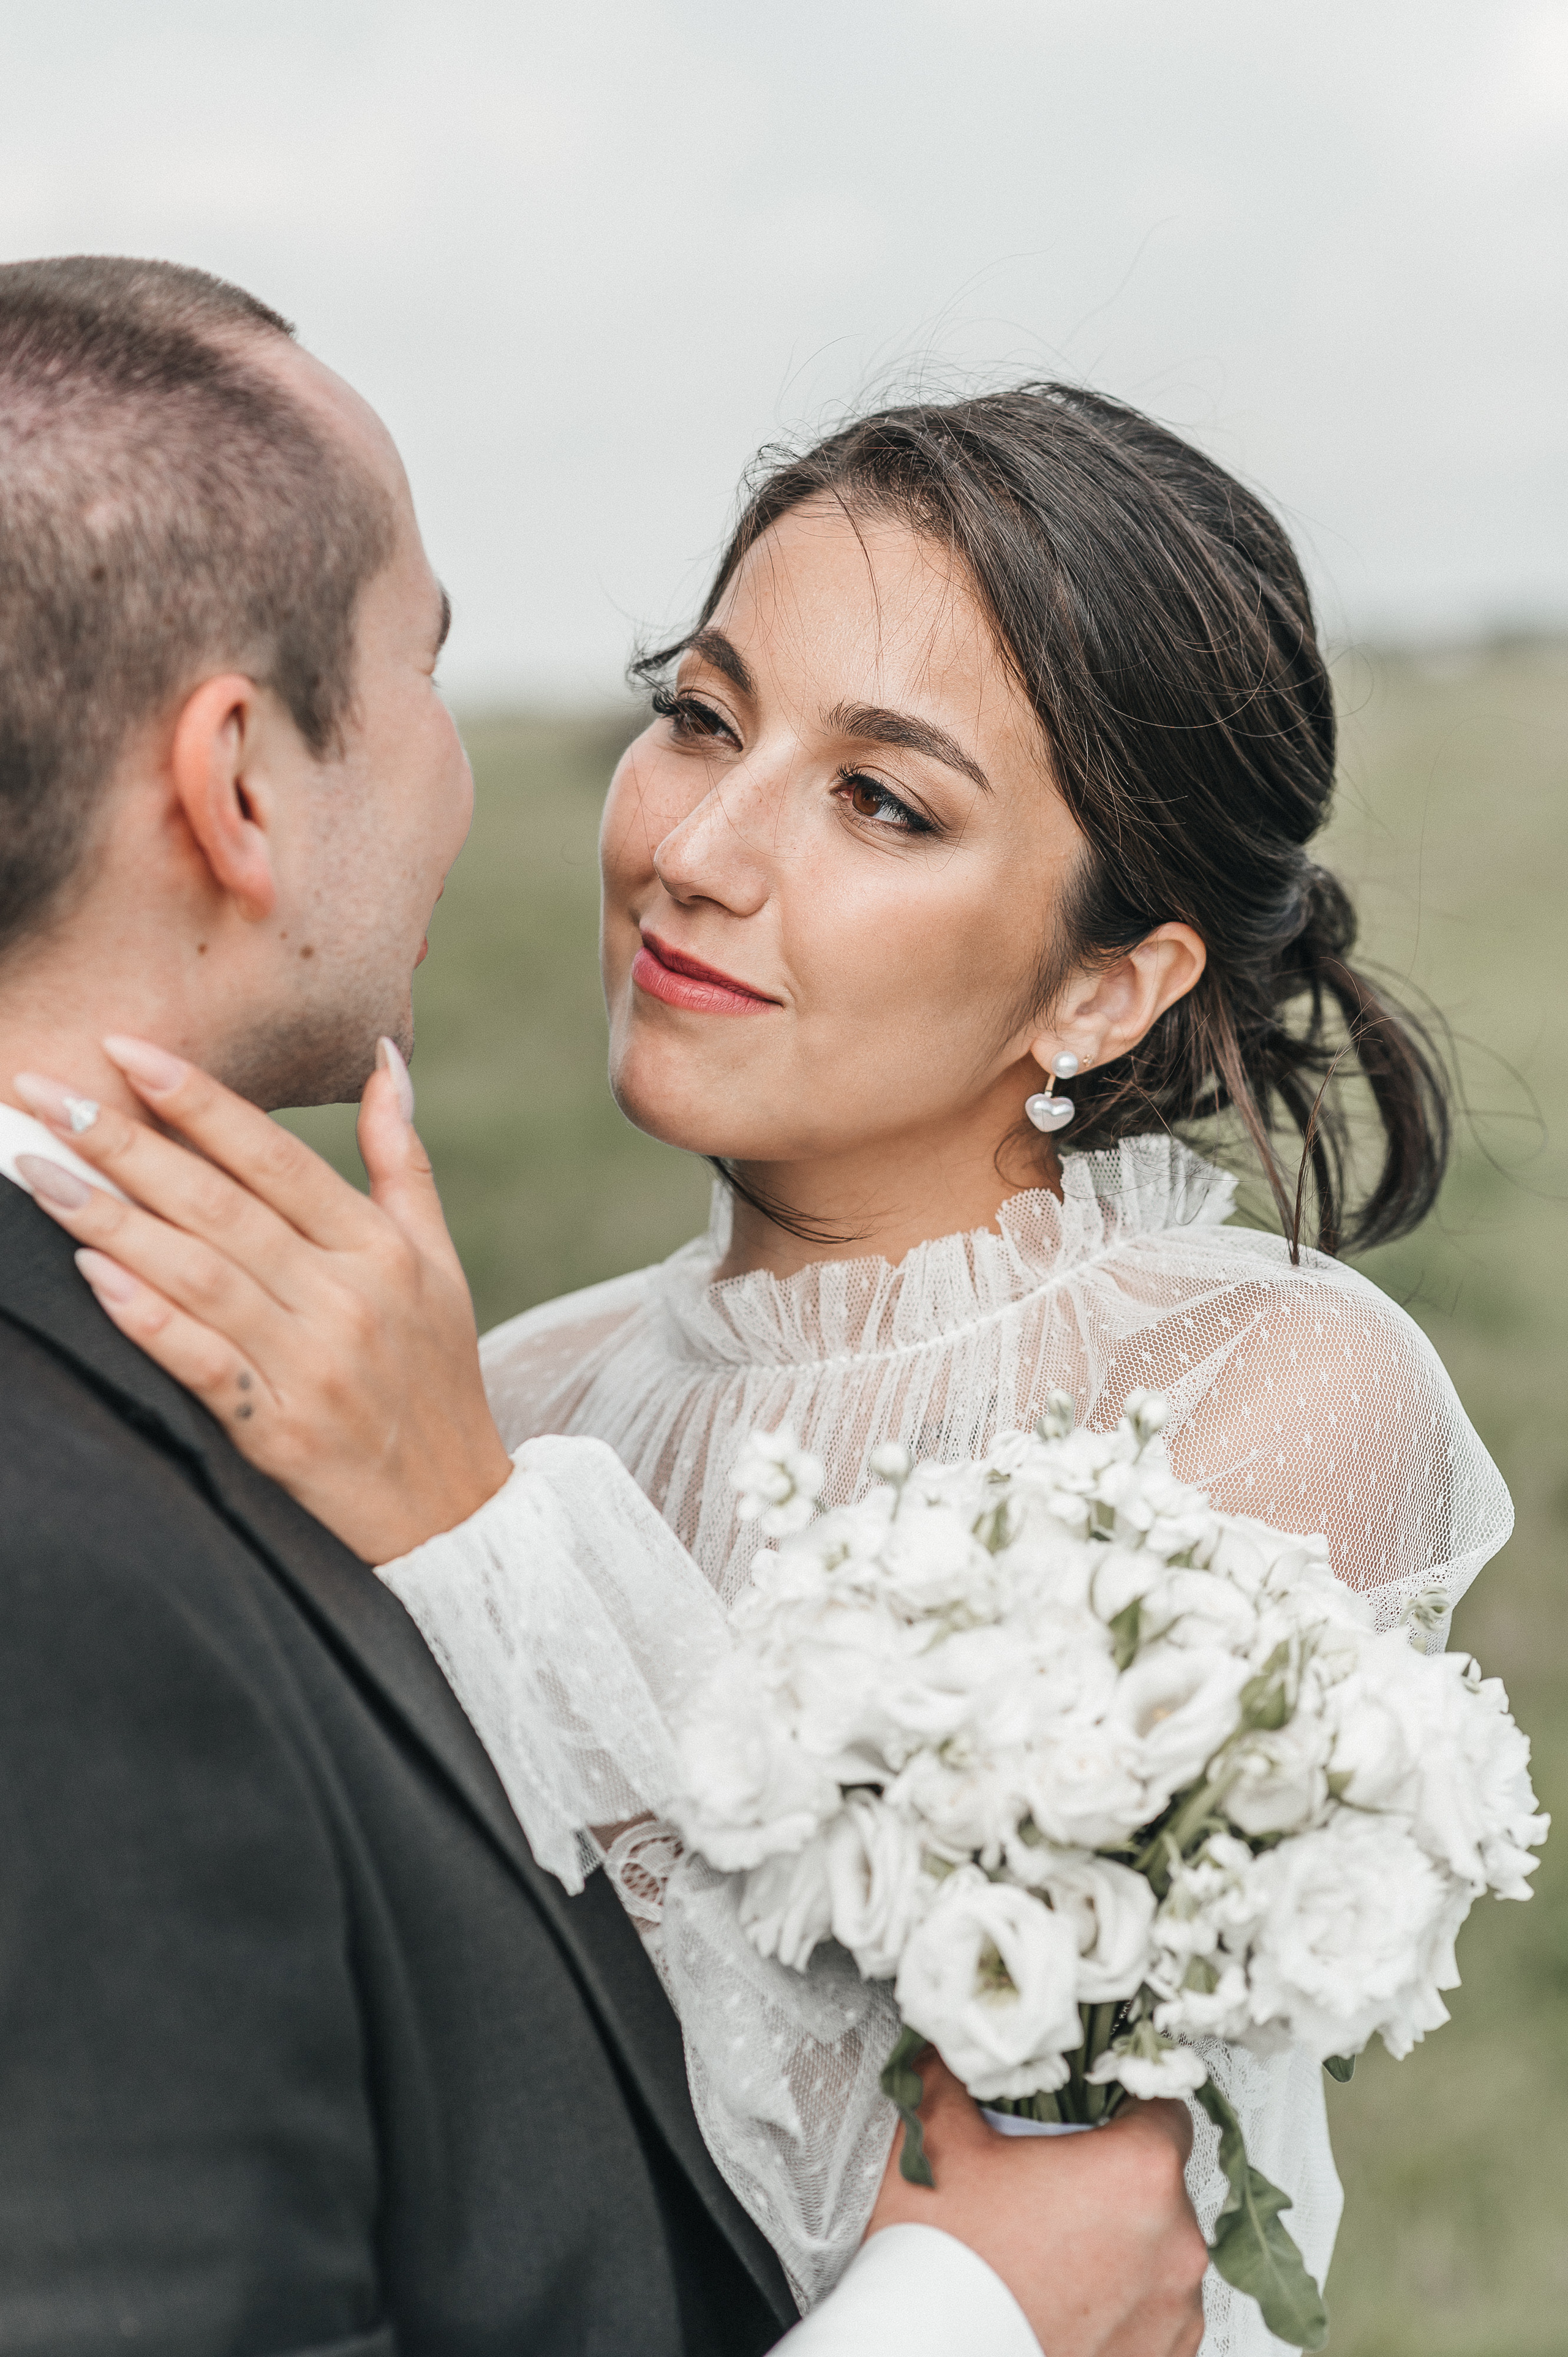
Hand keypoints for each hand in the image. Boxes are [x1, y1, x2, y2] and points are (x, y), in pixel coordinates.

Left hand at [12, 1038, 514, 1562]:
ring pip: (200, 1277)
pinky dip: (148, 1318)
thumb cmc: (436, 1374)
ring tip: (37, 1170)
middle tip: (43, 1095)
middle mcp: (349, 1300)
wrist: (457, 1515)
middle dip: (126, 1145)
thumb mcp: (438, 1260)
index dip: (198, 1100)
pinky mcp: (281, 1435)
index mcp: (381, 1250)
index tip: (124, 1050)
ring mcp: (313, 1369)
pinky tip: (90, 1273)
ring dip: (110, 1219)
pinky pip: (202, 1365)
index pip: (275, 1158)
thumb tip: (382, 1057)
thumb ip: (403, 1159)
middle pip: (222, 1207)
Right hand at [866, 2055, 1206, 2356]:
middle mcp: (1175, 2245)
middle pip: (1159, 2184)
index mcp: (1139, 2173)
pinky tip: (1064, 2301)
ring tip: (1051, 2257)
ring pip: (1158, 2253)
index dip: (1123, 2106)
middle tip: (1049, 2192)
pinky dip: (1121, 2306)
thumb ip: (952, 2078)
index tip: (1089, 2116)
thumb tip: (949, 2053)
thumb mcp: (938, 2143)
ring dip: (1120, 2248)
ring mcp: (1175, 2314)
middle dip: (1111, 2182)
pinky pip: (1156, 2315)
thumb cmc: (945, 2270)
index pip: (1164, 2108)